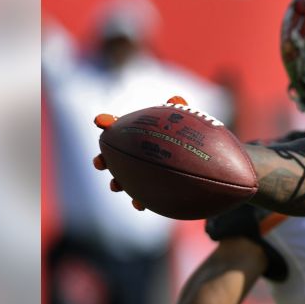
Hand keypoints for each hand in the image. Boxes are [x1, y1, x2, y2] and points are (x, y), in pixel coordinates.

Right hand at [92, 95, 188, 210]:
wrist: (205, 164)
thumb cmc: (192, 136)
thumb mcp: (188, 121)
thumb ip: (180, 110)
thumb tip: (175, 98)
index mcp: (141, 133)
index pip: (119, 126)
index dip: (108, 122)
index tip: (99, 120)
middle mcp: (138, 153)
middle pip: (113, 156)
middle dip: (103, 159)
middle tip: (99, 162)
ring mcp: (143, 172)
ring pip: (122, 179)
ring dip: (116, 182)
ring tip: (115, 186)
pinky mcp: (153, 190)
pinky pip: (142, 197)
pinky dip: (138, 201)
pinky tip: (139, 204)